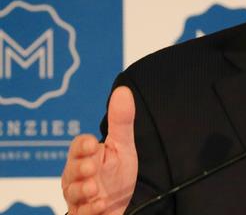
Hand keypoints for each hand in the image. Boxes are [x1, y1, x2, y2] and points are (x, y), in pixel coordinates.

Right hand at [62, 86, 137, 214]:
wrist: (126, 202)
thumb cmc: (117, 173)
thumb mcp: (123, 146)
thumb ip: (121, 121)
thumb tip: (123, 91)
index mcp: (86, 156)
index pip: (78, 147)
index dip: (82, 145)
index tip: (92, 143)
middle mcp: (78, 177)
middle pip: (71, 171)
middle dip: (80, 169)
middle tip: (91, 167)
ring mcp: (80, 197)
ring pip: (73, 193)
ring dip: (82, 190)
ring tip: (95, 189)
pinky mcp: (85, 214)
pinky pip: (81, 214)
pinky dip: (89, 211)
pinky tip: (101, 205)